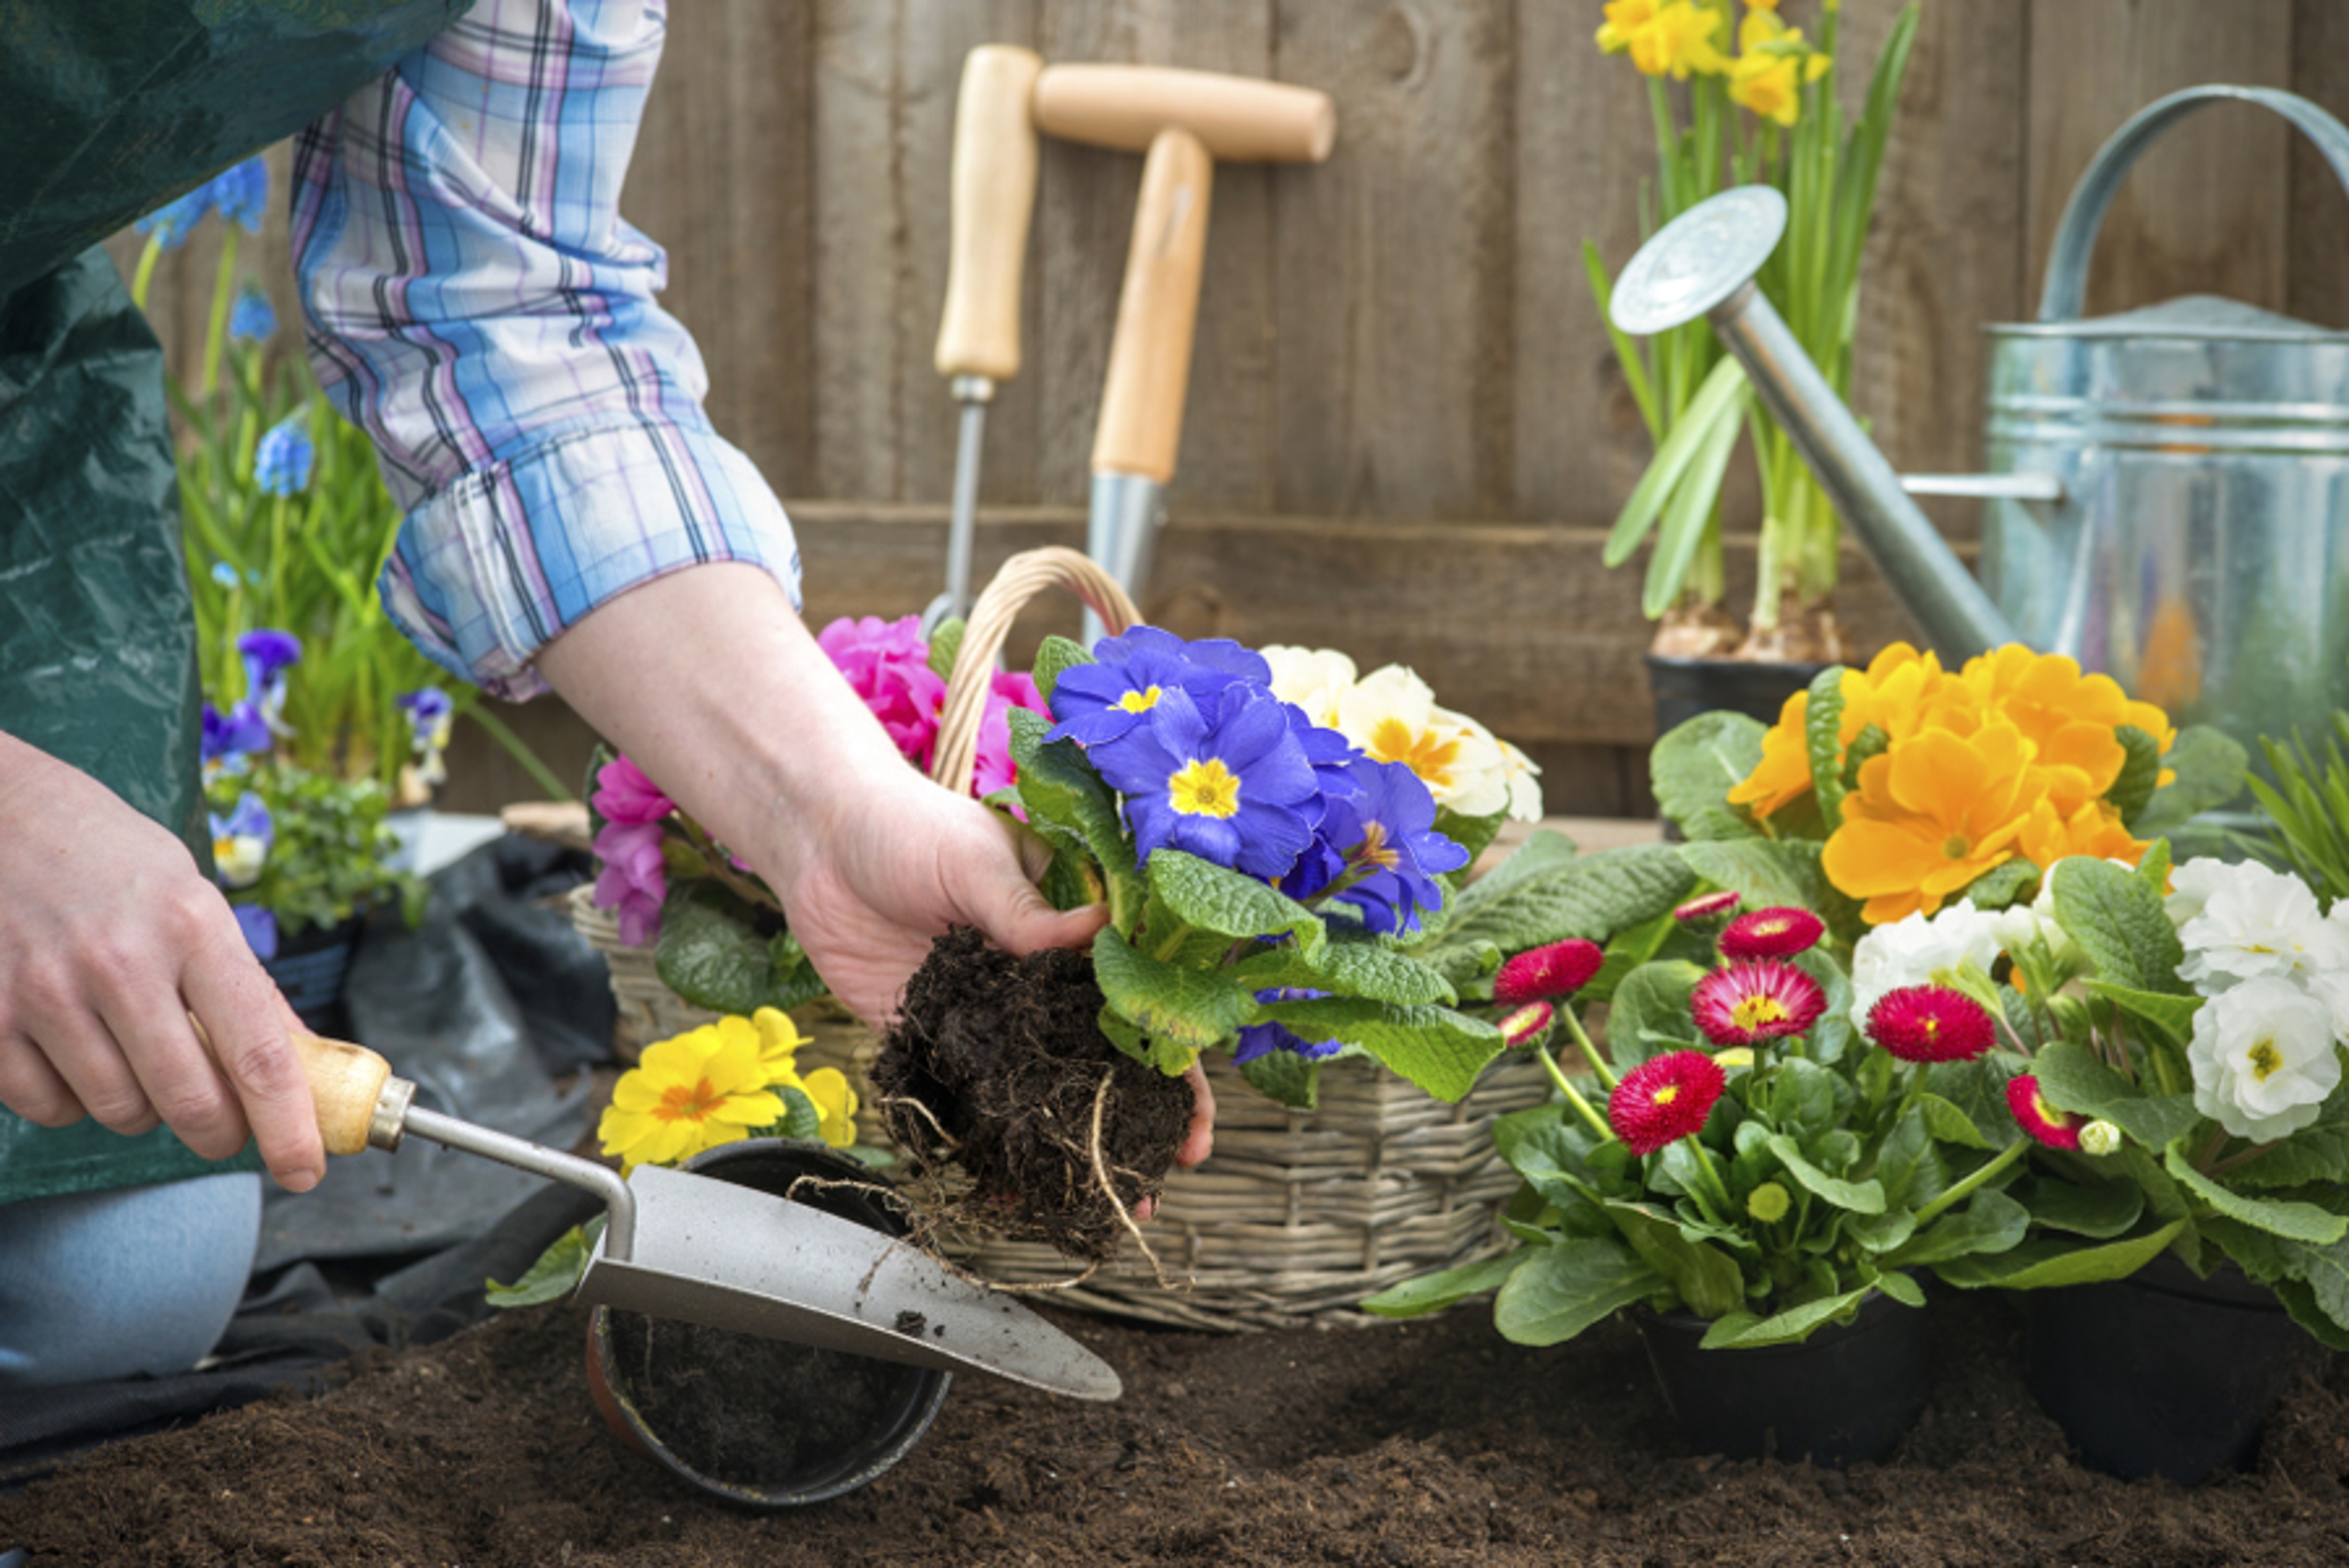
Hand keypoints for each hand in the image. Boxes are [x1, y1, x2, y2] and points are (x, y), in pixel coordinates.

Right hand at [0, 735, 325, 1190]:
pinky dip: (71, 1100)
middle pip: (192, 1101)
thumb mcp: (193, 899)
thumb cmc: (109, 857)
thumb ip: (243, 986)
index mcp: (192, 926)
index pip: (260, 1054)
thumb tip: (304, 1064)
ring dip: (142, 1109)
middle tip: (223, 1128)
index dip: (290, 1126)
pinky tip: (77, 1051)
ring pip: (120, 1112)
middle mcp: (121, 961)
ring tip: (137, 1057)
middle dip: (219, 1133)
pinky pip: (48, 1106)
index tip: (306, 1169)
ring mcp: (47, 991)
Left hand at [533, 564, 1214, 1171]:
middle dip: (1135, 1119)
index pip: (1136, 997)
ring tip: (1097, 1204)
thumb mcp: (977, 861)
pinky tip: (1009, 1194)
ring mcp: (988, 1016)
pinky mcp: (932, 1039)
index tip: (1195, 1111)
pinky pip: (966, 1101)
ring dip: (1068, 1146)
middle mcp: (1037, 982)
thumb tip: (1100, 930)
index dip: (1172, 1056)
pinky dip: (986, 1147)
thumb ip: (1028, 912)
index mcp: (1068, 931)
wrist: (817, 842)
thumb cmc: (910, 827)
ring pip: (1040, 1092)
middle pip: (1099, 1058)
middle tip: (1162, 1175)